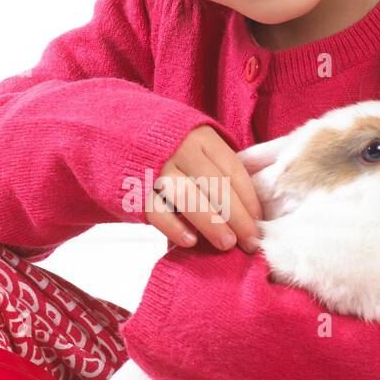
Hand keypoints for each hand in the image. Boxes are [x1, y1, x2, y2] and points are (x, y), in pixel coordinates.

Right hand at [144, 125, 263, 252]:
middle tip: (251, 242)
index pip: (233, 170)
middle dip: (238, 217)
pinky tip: (191, 241)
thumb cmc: (171, 149)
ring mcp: (157, 169)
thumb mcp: (198, 145)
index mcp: (202, 138)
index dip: (250, 199)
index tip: (260, 222)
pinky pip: (157, 211)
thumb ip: (219, 168)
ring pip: (189, 198)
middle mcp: (180, 149)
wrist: (119, 135)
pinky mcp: (135, 188)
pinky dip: (175, 228)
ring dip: (212, 223)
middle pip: (216, 185)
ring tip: (227, 244)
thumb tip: (250, 210)